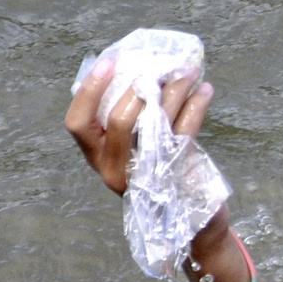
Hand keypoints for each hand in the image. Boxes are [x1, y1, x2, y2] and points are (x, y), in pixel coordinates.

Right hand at [64, 60, 213, 195]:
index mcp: (97, 157)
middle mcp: (114, 169)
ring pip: (156, 123)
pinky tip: (205, 91)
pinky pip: (185, 132)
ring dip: (174, 91)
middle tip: (164, 67)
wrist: (192, 219)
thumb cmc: (158, 173)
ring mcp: (143, 175)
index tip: (109, 62)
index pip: (77, 123)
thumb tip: (140, 70)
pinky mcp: (175, 174)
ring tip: (190, 72)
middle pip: (118, 121)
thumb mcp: (133, 150)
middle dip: (140, 87)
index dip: (89, 91)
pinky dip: (196, 107)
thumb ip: (128, 120)